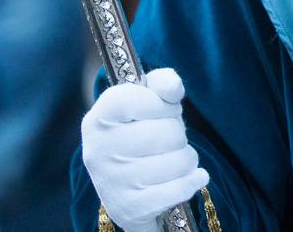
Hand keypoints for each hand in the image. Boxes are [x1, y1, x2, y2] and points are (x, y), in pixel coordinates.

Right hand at [81, 68, 207, 231]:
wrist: (124, 187)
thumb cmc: (138, 134)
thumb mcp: (145, 102)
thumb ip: (161, 83)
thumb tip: (172, 86)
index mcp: (98, 118)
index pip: (137, 99)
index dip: (162, 104)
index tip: (164, 110)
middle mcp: (99, 150)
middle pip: (166, 132)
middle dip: (178, 133)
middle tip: (170, 138)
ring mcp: (113, 182)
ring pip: (177, 161)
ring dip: (187, 158)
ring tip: (175, 158)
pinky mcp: (130, 208)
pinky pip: (178, 189)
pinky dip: (193, 181)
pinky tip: (193, 177)